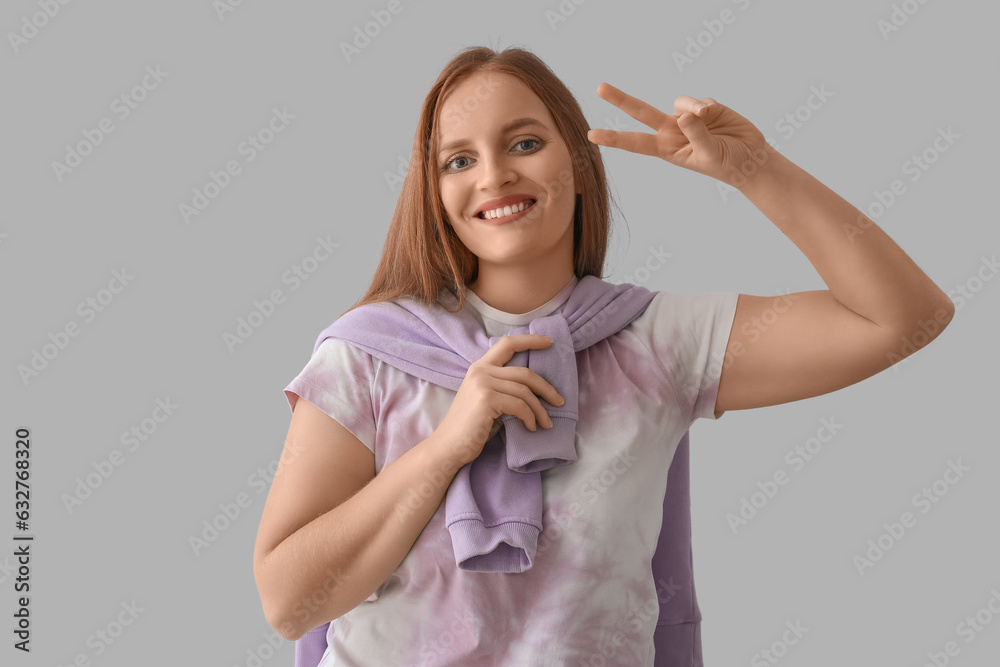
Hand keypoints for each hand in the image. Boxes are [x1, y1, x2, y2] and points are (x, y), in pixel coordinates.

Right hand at [431, 334, 564, 467]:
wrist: (448, 447)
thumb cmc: (470, 428)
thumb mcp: (486, 399)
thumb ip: (502, 386)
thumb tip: (534, 388)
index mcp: (480, 367)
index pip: (507, 344)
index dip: (530, 340)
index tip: (549, 342)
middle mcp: (480, 371)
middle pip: (524, 373)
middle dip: (546, 388)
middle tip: (559, 402)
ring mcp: (482, 384)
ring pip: (525, 391)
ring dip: (540, 409)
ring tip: (545, 423)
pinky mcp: (486, 399)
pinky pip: (519, 405)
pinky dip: (530, 418)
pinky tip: (530, 428)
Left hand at [587, 82, 777, 188]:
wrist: (750, 157)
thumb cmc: (726, 163)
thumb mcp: (709, 155)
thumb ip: (696, 135)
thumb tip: (684, 114)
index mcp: (666, 148)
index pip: (635, 142)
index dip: (614, 138)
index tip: (591, 135)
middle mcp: (672, 130)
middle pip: (641, 112)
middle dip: (621, 99)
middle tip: (599, 88)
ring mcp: (687, 117)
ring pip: (679, 102)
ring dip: (692, 107)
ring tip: (707, 118)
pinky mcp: (705, 107)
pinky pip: (699, 100)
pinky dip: (706, 106)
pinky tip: (714, 115)